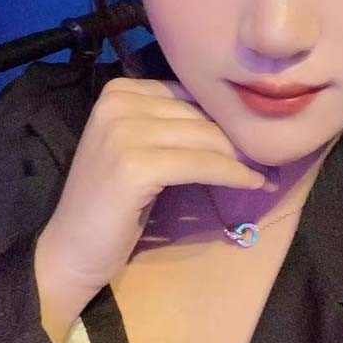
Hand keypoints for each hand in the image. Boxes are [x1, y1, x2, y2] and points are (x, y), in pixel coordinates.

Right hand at [33, 78, 267, 342]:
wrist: (70, 251)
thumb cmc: (111, 207)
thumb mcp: (138, 150)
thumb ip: (171, 126)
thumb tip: (235, 119)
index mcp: (118, 91)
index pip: (190, 94)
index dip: (226, 116)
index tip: (258, 137)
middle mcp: (117, 102)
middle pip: (200, 114)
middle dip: (239, 137)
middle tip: (272, 156)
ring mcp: (123, 131)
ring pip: (206, 138)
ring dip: (243, 157)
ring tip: (268, 172)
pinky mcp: (135, 164)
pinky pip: (202, 164)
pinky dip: (233, 174)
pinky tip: (254, 184)